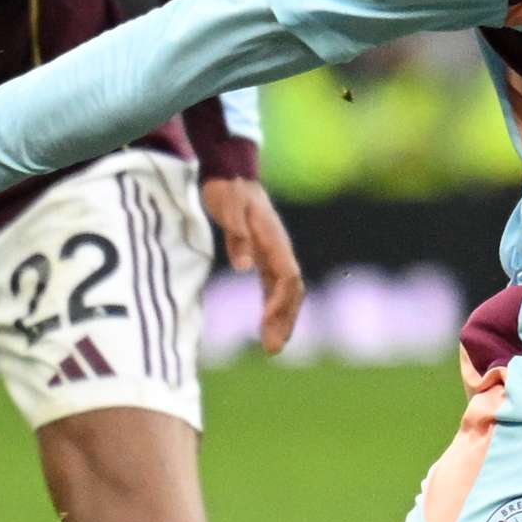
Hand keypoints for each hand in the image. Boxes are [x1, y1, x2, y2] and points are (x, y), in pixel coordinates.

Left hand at [202, 174, 306, 355]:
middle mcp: (279, 249)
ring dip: (281, 319)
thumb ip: (237, 235)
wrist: (231, 173)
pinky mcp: (264, 256)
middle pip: (292, 290)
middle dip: (285, 320)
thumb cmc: (229, 190)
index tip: (265, 321)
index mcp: (274, 239)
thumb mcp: (229, 207)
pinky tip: (266, 325)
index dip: (280, 301)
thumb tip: (244, 267)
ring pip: (286, 292)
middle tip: (272, 348)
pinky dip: (272, 308)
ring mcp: (274, 253)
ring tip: (271, 348)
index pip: (287, 276)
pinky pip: (274, 287)